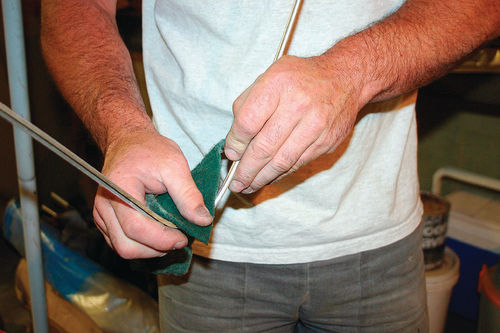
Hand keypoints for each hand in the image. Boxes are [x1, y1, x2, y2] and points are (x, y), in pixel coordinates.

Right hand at [93, 128, 212, 258]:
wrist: (130, 142)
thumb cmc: (149, 149)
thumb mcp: (175, 165)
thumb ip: (188, 194)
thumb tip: (203, 220)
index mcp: (118, 188)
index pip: (136, 227)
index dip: (162, 239)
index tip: (183, 238)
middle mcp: (104, 205)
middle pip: (126, 246)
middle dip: (156, 248)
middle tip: (179, 238)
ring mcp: (102, 214)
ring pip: (124, 248)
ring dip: (150, 249)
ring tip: (170, 235)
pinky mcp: (106, 220)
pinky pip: (121, 242)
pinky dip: (142, 244)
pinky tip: (159, 233)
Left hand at [225, 54, 366, 193]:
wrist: (345, 79)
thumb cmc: (299, 79)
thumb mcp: (268, 77)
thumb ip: (246, 106)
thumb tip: (234, 146)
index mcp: (277, 84)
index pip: (248, 122)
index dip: (235, 143)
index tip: (230, 155)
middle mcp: (297, 104)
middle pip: (264, 147)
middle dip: (246, 169)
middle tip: (235, 182)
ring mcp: (315, 125)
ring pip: (281, 161)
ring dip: (261, 178)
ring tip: (248, 186)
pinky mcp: (326, 141)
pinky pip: (297, 163)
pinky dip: (280, 174)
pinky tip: (268, 178)